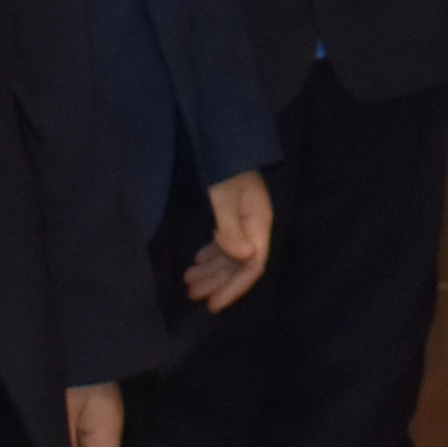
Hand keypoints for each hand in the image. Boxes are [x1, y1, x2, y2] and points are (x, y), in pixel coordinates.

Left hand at [182, 168, 274, 311]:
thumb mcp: (223, 196)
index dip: (235, 286)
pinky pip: (224, 244)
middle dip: (218, 281)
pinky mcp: (231, 217)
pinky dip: (211, 255)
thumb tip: (245, 257)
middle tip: (193, 293)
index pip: (253, 264)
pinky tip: (198, 261)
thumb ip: (231, 226)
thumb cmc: (222, 168)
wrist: (218, 143)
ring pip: (230, 256)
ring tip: (189, 281)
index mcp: (259, 222)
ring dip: (211, 271)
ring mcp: (243, 222)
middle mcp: (254, 226)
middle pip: (240, 264)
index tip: (215, 303)